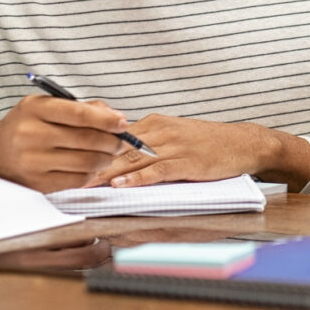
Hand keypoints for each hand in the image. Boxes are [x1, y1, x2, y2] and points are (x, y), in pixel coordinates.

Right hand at [0, 94, 129, 192]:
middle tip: (122, 141)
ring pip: (86, 162)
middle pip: (87, 140)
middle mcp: (30, 135)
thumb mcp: (44, 106)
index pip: (79, 114)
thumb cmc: (25, 126)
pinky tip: (93, 166)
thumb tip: (116, 118)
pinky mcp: (38, 184)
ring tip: (109, 153)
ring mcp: (33, 162)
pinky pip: (77, 180)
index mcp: (34, 109)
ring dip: (106, 158)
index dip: (107, 119)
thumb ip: (81, 107)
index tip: (123, 123)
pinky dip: (92, 173)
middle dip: (113, 141)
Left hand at [88, 115, 309, 189]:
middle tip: (65, 178)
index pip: (115, 137)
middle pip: (118, 148)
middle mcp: (161, 130)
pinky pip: (156, 170)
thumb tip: (118, 159)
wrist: (244, 143)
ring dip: (106, 173)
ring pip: (132, 159)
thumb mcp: (176, 137)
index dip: (90, 150)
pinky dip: (136, 178)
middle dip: (90, 163)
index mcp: (155, 123)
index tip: (67, 162)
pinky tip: (120, 185)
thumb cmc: (210, 144)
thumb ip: (148, 145)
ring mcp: (174, 145)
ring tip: (83, 185)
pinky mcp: (187, 161)